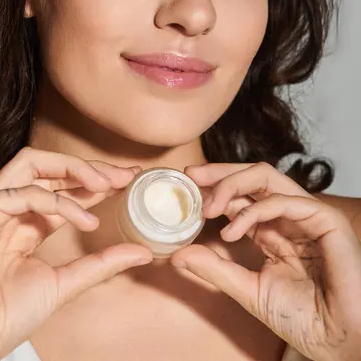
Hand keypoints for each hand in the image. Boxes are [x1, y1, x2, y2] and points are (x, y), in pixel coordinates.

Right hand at [0, 147, 152, 360]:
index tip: (129, 179)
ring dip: (75, 167)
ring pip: (33, 162)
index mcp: (24, 223)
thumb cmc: (8, 316)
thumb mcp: (67, 282)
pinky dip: (60, 201)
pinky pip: (24, 191)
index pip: (63, 190)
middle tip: (126, 176)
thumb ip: (101, 264)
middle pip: (50, 169)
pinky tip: (86, 219)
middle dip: (90, 168)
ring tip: (109, 183)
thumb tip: (144, 253)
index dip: (95, 181)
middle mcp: (8, 209)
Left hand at [170, 162, 360, 360]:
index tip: (186, 186)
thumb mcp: (248, 290)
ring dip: (232, 184)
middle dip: (220, 173)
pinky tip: (232, 230)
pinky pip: (284, 201)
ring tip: (207, 206)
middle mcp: (289, 216)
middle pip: (252, 177)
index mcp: (273, 229)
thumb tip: (177, 254)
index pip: (242, 195)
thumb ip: (215, 269)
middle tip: (191, 176)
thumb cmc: (303, 319)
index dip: (214, 187)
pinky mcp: (325, 219)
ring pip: (266, 178)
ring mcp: (307, 215)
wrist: (336, 342)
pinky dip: (253, 211)